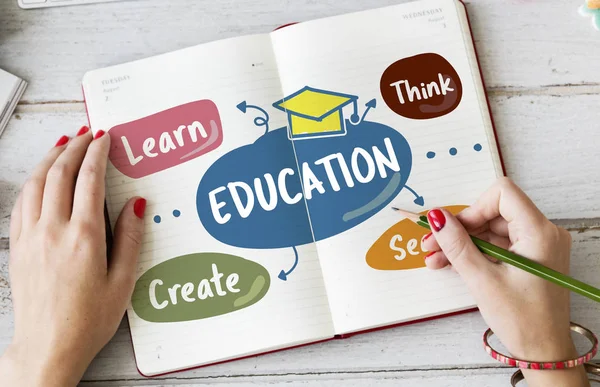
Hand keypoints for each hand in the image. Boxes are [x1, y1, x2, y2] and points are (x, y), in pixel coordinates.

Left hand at [0, 127, 145, 386]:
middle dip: (74, 147)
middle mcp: (53, 230)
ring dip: (51, 158)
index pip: (89, 179)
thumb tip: (136, 204)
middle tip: (87, 133)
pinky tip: (40, 177)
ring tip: (63, 144)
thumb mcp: (123, 281)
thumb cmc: (87, 320)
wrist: (47, 347)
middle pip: (60, 173)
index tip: (104, 137)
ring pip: (36, 182)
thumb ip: (131, 238)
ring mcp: (31, 237)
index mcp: (84, 237)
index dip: (97, 152)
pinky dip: (33, 181)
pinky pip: (22, 201)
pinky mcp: (19, 247)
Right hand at [422, 177, 588, 386]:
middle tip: (432, 243)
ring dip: (463, 242)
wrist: (544, 352)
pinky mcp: (530, 257)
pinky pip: (498, 244)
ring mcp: (537, 245)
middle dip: (460, 228)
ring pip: (492, 230)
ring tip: (436, 258)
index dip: (473, 208)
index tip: (453, 229)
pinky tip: (452, 263)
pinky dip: (475, 252)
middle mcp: (543, 233)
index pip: (502, 195)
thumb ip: (458, 245)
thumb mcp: (482, 280)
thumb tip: (438, 218)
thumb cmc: (523, 321)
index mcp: (539, 233)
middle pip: (493, 213)